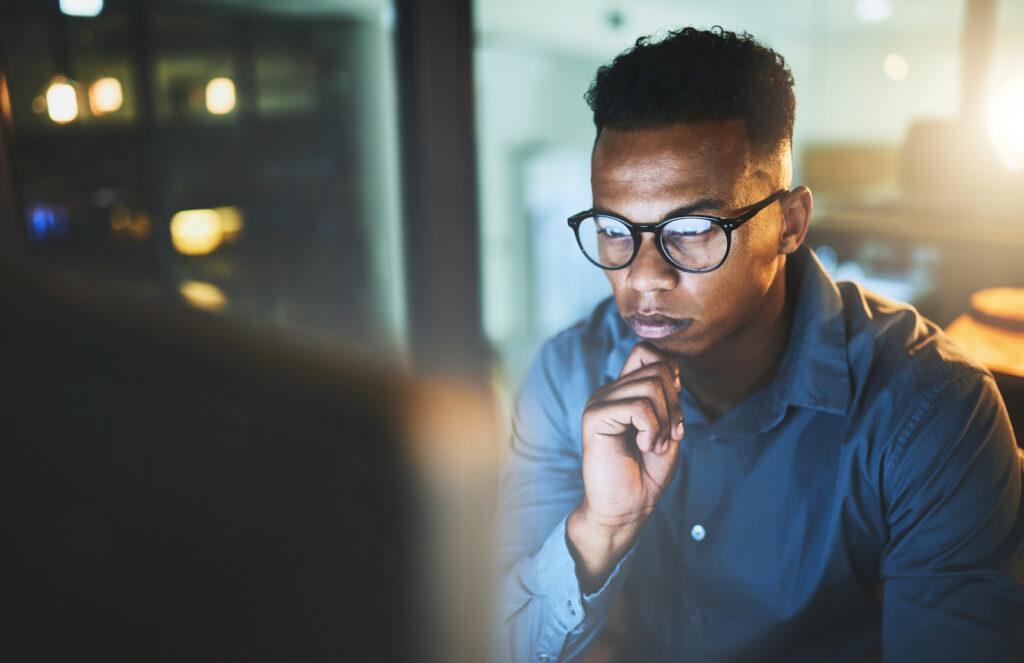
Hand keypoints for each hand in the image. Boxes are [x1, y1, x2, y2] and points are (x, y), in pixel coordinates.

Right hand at [568, 342, 683, 590]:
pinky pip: (638, 407)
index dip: (670, 373)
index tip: (673, 410)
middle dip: (675, 403)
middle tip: (670, 435)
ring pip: (651, 386)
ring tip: (654, 444)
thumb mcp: (667, 429)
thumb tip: (670, 371)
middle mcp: (608, 391)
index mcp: (623, 391)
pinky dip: (652, 428)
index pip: (646, 351)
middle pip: (657, 367)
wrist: (626, 509)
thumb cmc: (646, 474)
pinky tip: (643, 445)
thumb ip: (668, 398)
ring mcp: (599, 402)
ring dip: (665, 419)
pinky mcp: (594, 418)